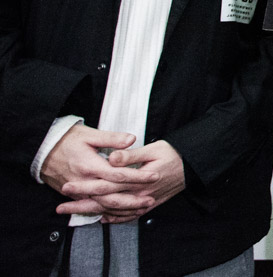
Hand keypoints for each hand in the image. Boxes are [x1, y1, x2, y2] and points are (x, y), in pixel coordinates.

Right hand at [41, 124, 158, 219]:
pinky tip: (118, 214)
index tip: (154, 175)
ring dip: (121, 209)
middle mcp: (84, 181)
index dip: (138, 176)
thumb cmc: (67, 139)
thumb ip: (112, 138)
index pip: (119, 174)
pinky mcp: (73, 195)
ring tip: (139, 209)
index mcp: (90, 165)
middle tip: (150, 200)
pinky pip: (92, 207)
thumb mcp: (90, 134)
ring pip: (101, 205)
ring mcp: (77, 191)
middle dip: (132, 200)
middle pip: (111, 196)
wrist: (42, 149)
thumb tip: (131, 139)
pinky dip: (106, 212)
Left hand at [58, 140, 186, 222]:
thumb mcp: (154, 148)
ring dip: (93, 213)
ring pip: (114, 211)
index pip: (106, 185)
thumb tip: (111, 158)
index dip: (86, 186)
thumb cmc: (175, 153)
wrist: (195, 166)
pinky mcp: (149, 205)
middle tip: (61, 206)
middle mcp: (140, 195)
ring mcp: (144, 202)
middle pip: (105, 202)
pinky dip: (114, 219)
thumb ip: (131, 155)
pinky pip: (128, 216)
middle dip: (82, 204)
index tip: (68, 186)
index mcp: (139, 180)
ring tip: (73, 213)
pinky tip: (103, 219)